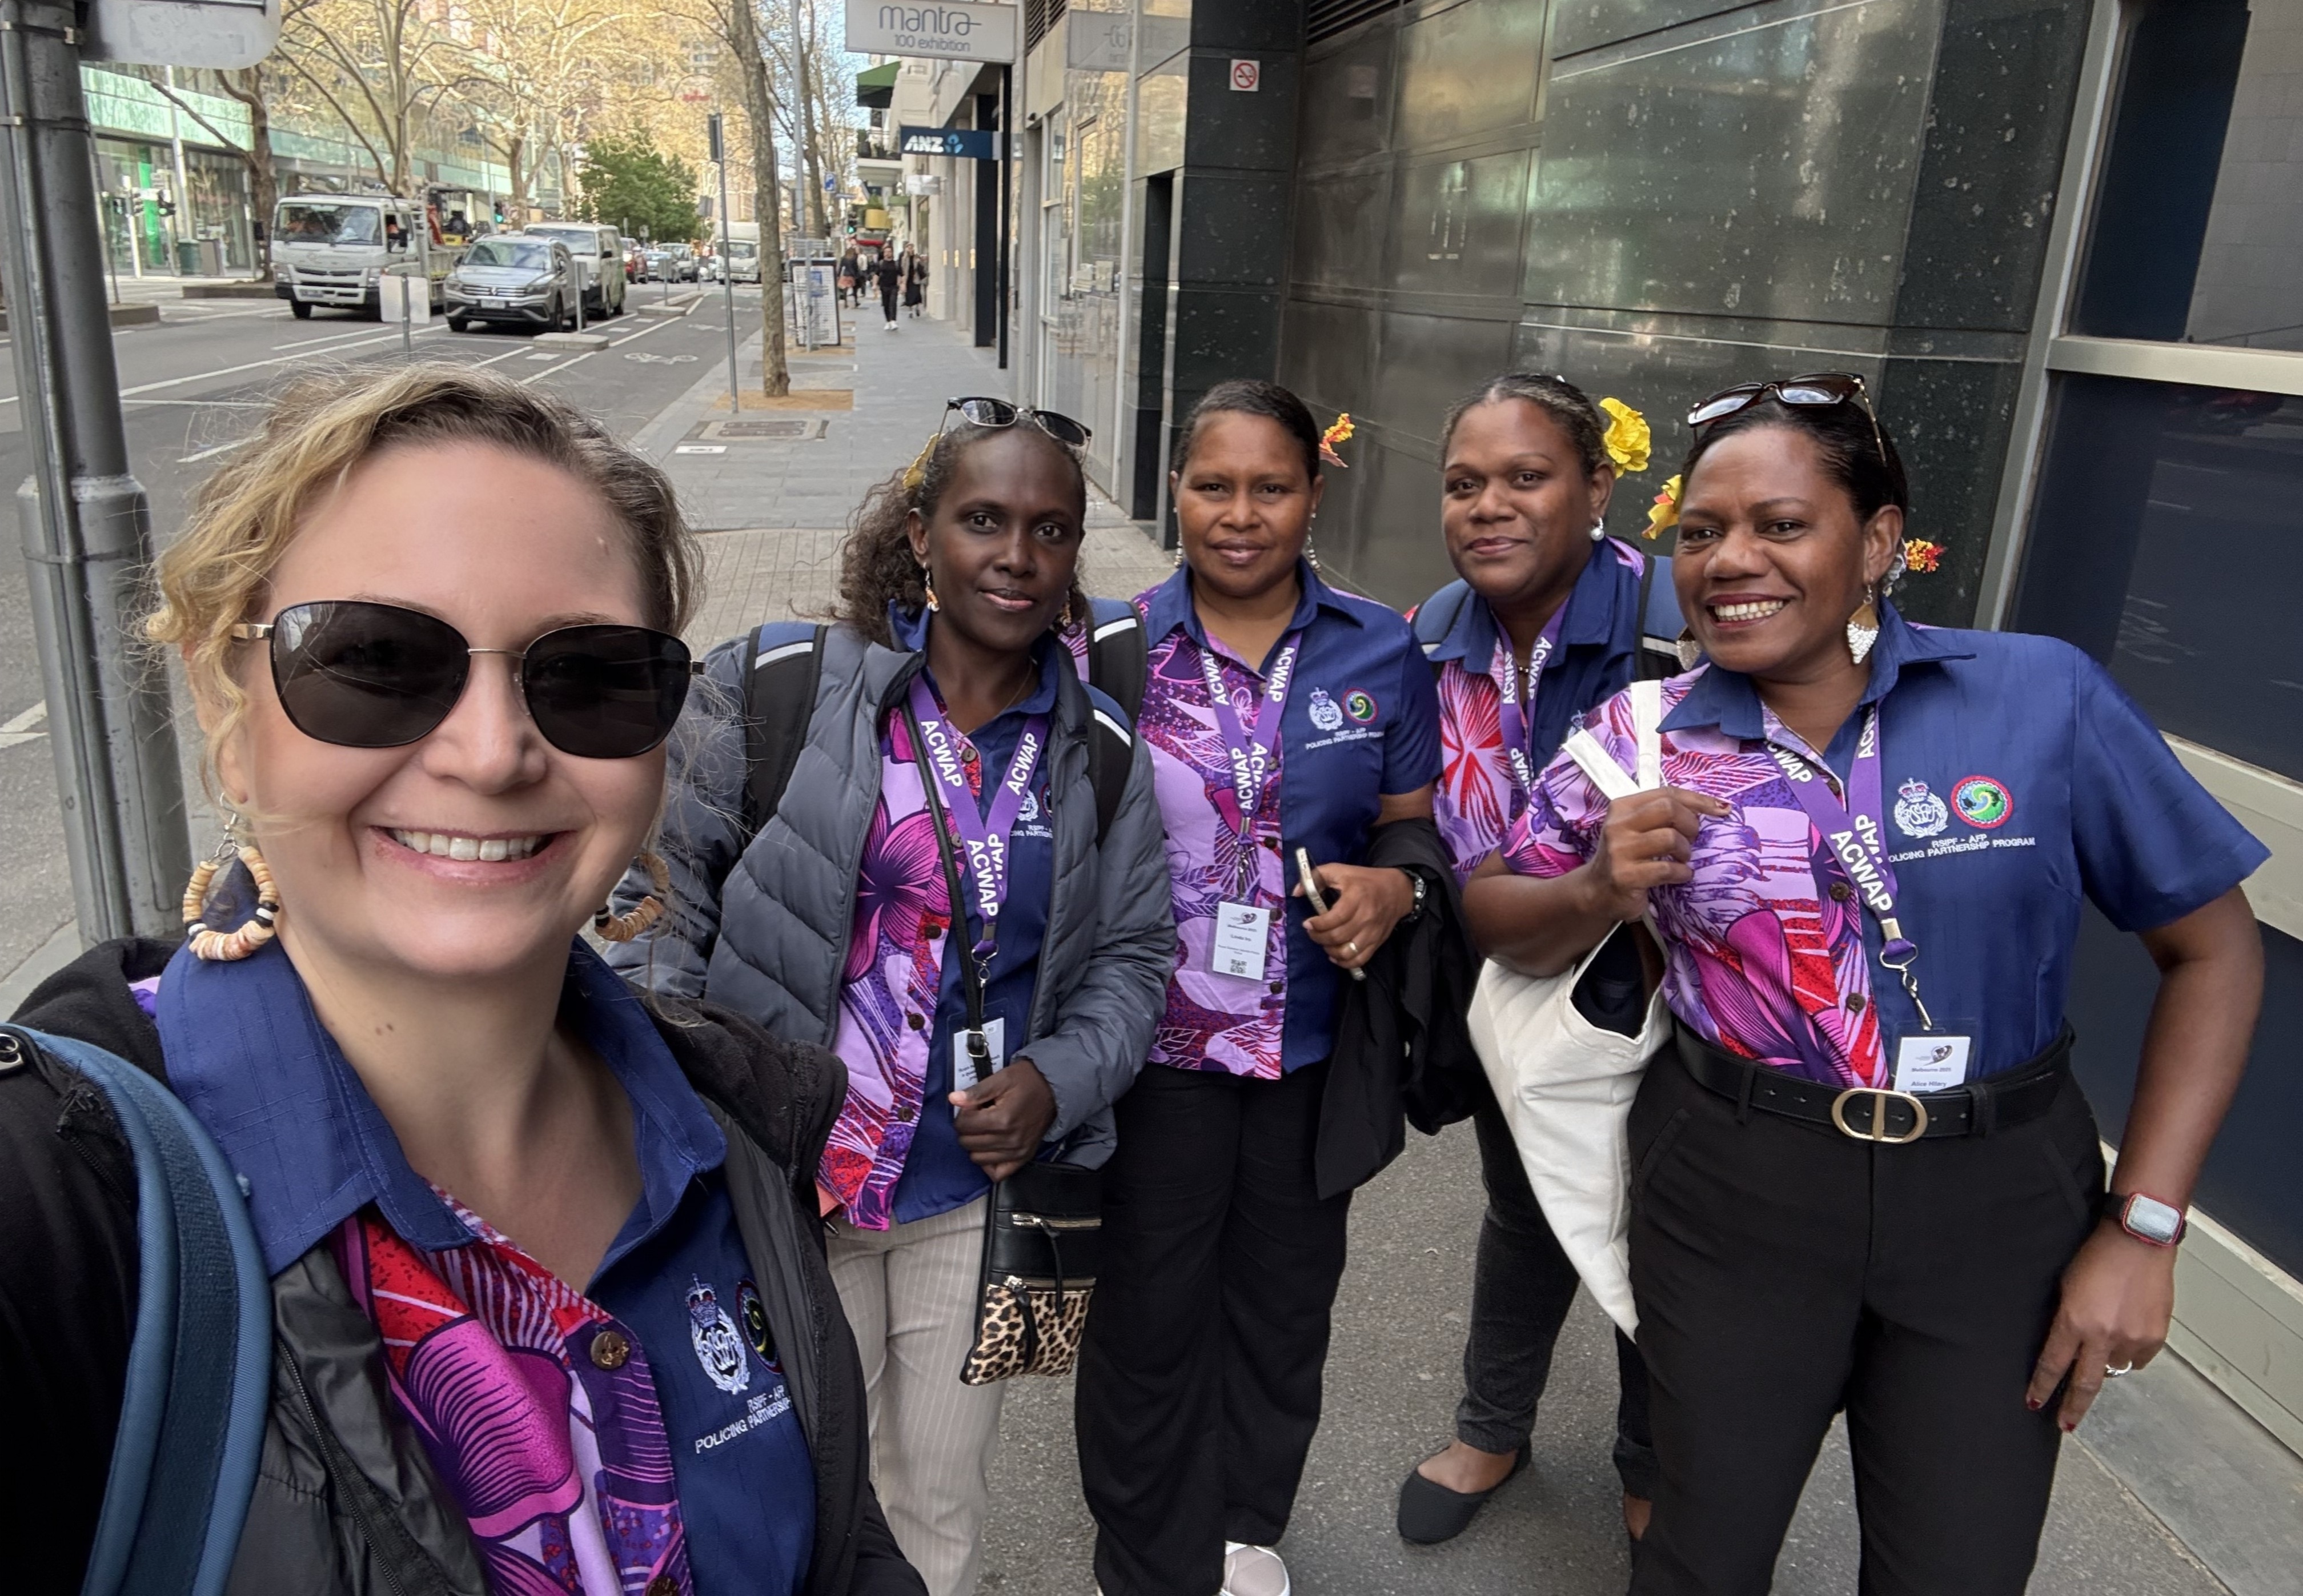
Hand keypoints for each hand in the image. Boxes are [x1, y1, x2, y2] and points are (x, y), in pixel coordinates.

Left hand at [951, 1057, 1056, 1180]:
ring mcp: (1017, 1152)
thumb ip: (976, 1092)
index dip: (963, 1113)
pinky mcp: (1023, 1158)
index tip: (973, 1106)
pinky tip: (989, 1149)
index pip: (963, 1125)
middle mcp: (1009, 1140)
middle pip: (967, 1142)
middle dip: (967, 1128)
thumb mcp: (1001, 1079)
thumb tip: (953, 1099)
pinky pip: (997, 1173)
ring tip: (984, 1130)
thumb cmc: (1027, 1081)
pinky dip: (988, 1164)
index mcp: (1002, 1119)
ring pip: (977, 1158)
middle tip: (978, 1116)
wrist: (1054, 1090)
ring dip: (975, 1144)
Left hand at [1297, 862, 1416, 971]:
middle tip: (1312, 932)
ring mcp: (1372, 932)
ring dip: (1330, 950)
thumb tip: (1296, 892)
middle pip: (1337, 937)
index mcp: (1356, 897)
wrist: (1397, 890)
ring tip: (1324, 942)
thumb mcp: (1340, 870)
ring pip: (1347, 952)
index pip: (1334, 918)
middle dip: (1318, 937)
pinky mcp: (1377, 942)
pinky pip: (1360, 960)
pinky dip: (1344, 962)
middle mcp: (1366, 917)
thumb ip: (1316, 877)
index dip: (1317, 924)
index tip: (1307, 923)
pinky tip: (1335, 954)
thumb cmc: (1364, 880)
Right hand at [1577, 787, 1726, 923]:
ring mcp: (1619, 851)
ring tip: (1683, 859)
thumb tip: (1711, 807)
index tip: (1721, 809)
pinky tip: (1681, 875)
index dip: (1698, 800)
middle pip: (1668, 808)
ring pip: (1670, 838)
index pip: (1666, 793)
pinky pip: (1667, 869)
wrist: (1597, 892)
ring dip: (1686, 851)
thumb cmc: (1626, 857)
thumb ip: (1661, 815)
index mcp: (1622, 807)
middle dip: (1690, 823)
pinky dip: (1682, 873)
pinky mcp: (1626, 876)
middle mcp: (1618, 825)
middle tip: (1692, 839)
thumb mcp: (1636, 829)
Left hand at [2026, 1223, 2176, 1429]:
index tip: (2035, 1403)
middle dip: (2072, 1407)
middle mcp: (2104, 1336)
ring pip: (2114, 1368)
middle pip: (2084, 1384)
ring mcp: (2132, 1339)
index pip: (2053, 1365)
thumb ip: (2065, 1319)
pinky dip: (2129, 1351)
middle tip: (2065, 1423)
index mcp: (2075, 1322)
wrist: (2139, 1241)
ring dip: (2105, 1362)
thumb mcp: (2066, 1286)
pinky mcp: (2155, 1338)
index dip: (2042, 1387)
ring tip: (2105, 1339)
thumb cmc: (2098, 1255)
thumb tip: (2065, 1345)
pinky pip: (2138, 1358)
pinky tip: (2126, 1331)